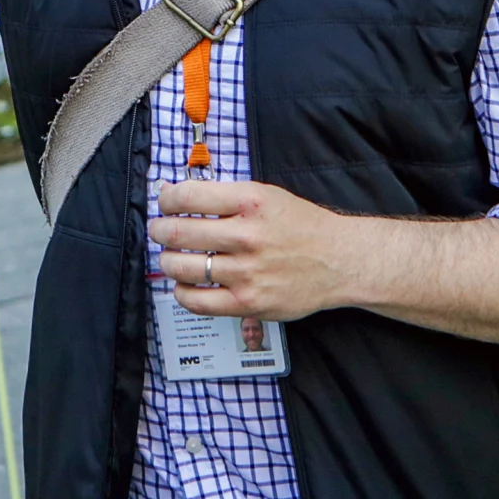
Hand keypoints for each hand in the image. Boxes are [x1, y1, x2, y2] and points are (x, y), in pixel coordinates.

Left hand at [149, 178, 365, 321]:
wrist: (339, 260)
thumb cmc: (301, 226)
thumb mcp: (266, 196)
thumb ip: (222, 196)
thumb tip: (172, 195)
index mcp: (251, 201)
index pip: (187, 196)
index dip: (166, 200)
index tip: (166, 205)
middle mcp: (247, 236)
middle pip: (177, 232)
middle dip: (159, 230)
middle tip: (160, 231)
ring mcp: (247, 272)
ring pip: (182, 267)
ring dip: (168, 260)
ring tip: (172, 257)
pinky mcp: (248, 302)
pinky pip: (196, 301)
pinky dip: (182, 292)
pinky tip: (186, 284)